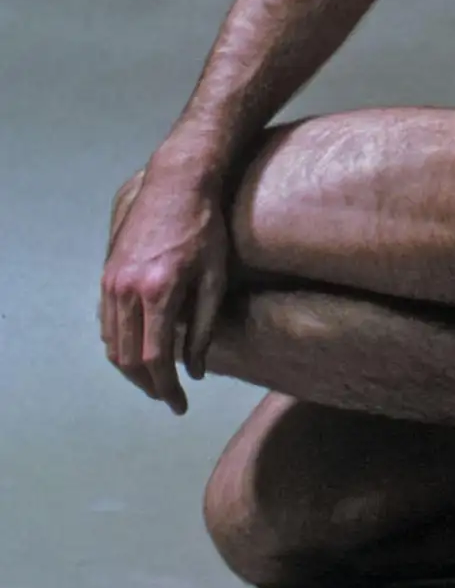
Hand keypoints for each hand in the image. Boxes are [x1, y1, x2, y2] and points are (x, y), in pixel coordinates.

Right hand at [99, 161, 229, 413]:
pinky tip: (139, 349)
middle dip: (147, 385)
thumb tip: (195, 371)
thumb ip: (204, 327)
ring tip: (155, 379)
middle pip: (127, 358)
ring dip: (131, 368)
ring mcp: (111, 282)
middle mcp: (126, 290)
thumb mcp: (216, 277)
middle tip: (168, 397)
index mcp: (158, 292)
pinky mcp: (106, 273)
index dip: (166, 388)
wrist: (177, 183)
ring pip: (112, 344)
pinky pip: (106, 323)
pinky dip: (120, 344)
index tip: (180, 404)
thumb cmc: (206, 227)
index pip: (155, 358)